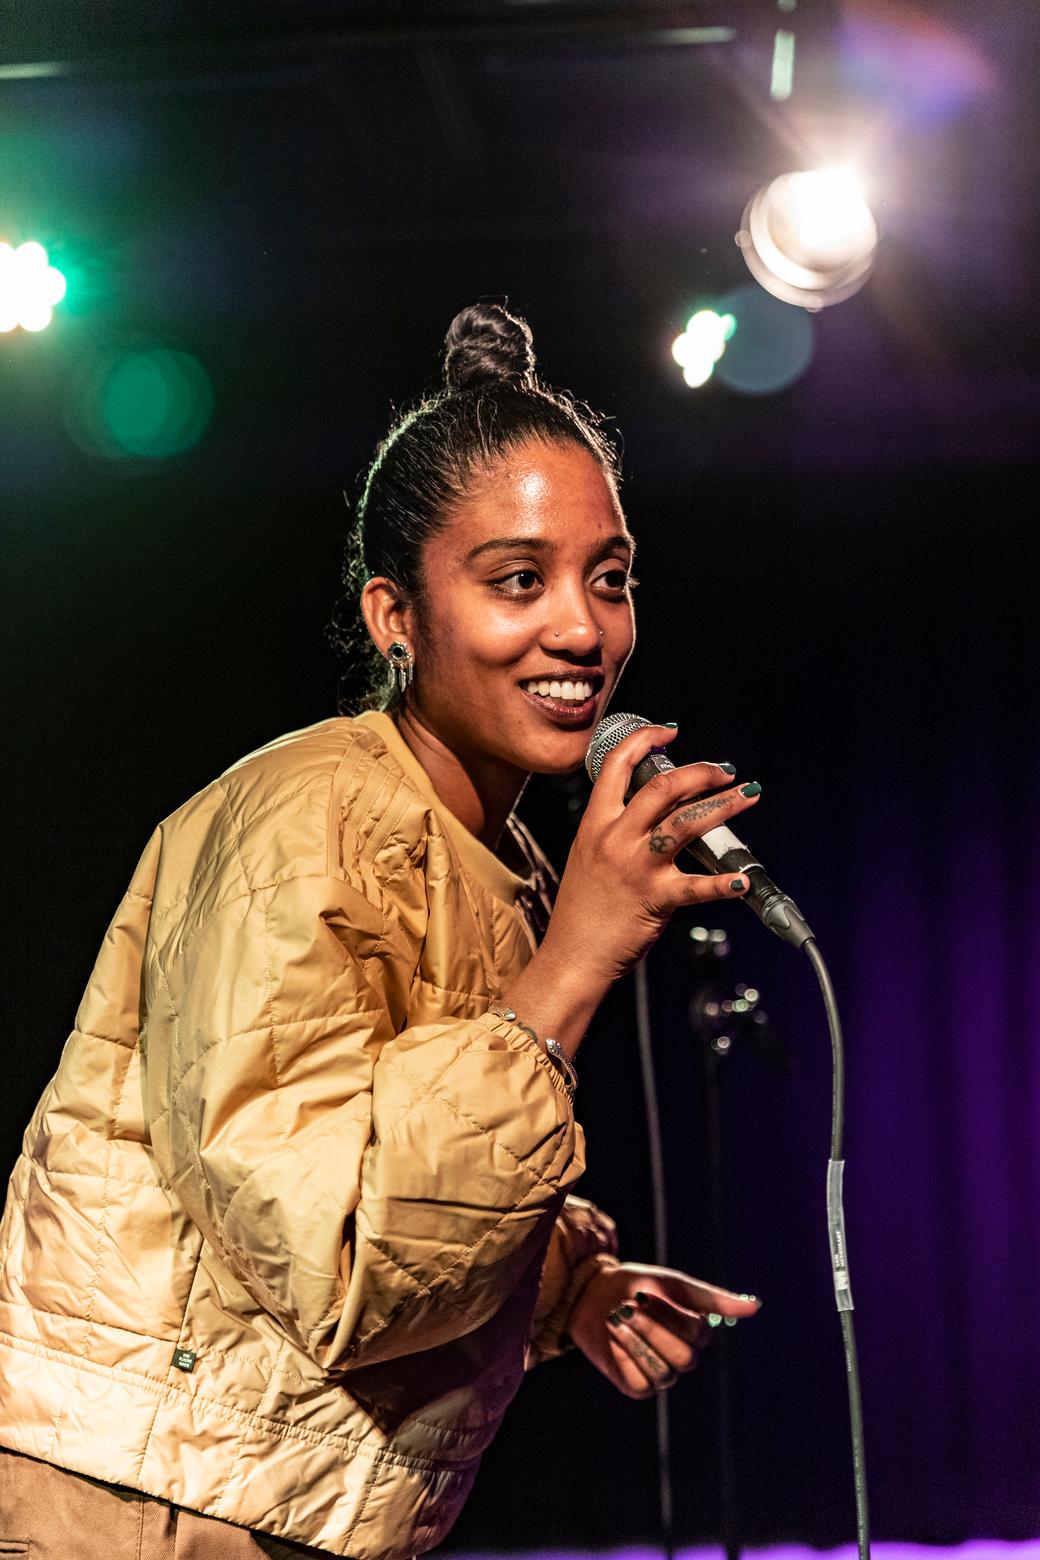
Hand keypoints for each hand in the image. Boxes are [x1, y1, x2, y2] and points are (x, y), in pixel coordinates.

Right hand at [501, 725, 760, 1050]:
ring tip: (748, 794)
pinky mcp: (656, 899)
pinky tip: (742, 880)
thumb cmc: (583, 909)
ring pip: (686, 822)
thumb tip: (655, 808)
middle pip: (662, 787)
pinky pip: (696, 887)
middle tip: (725, 769)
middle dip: (700, 771)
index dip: (645, 740)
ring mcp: (637, 867)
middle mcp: (616, 838)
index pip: (618, 766)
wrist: (572, 956)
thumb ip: (616, 829)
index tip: (670, 732)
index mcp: (596, 824)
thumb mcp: (588, 855)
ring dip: (723, 805)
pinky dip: (723, 883)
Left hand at [568, 1261, 760, 1399]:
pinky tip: (613, 1339)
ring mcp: (661, 1375)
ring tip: (616, 1318)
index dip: (669, 1314)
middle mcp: (683, 1358)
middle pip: (685, 1359)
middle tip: (628, 1306)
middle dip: (652, 1329)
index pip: (698, 1334)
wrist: (592, 1293)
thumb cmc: (637, 1285)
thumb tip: (756, 1307)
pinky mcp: (637, 1387)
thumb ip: (712, 1299)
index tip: (644, 1292)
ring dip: (635, 1341)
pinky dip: (623, 1357)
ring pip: (663, 1373)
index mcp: (696, 1333)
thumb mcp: (673, 1285)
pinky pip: (640, 1383)